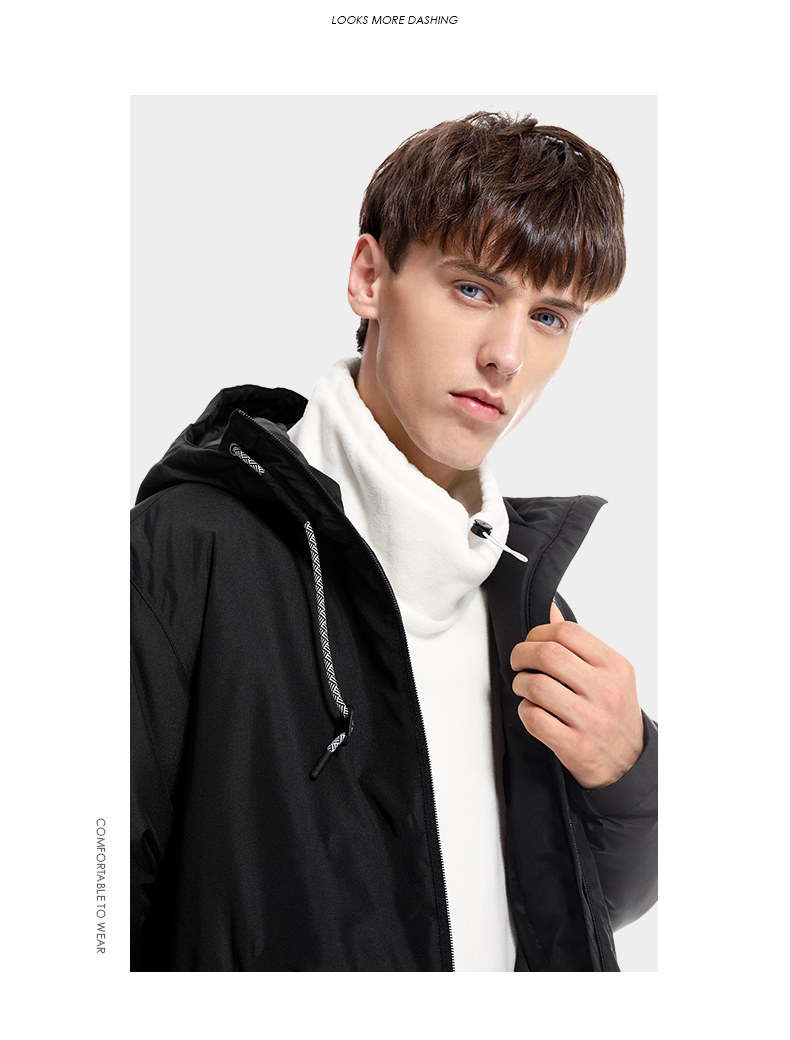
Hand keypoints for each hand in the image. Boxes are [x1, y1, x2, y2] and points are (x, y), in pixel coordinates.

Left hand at [509, 603, 643, 788]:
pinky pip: (534, 718)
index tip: (530, 643)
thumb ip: (579, 643)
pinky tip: (532, 711)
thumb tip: (550, 609)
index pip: (567, 631)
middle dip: (521, 655)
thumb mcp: (608, 673)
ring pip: (536, 686)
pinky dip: (524, 711)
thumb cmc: (613, 712)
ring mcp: (591, 720)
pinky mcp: (575, 746)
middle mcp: (606, 690)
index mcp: (614, 666)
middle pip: (548, 655)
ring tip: (525, 688)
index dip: (538, 633)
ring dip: (520, 684)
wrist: (628, 763)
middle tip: (518, 663)